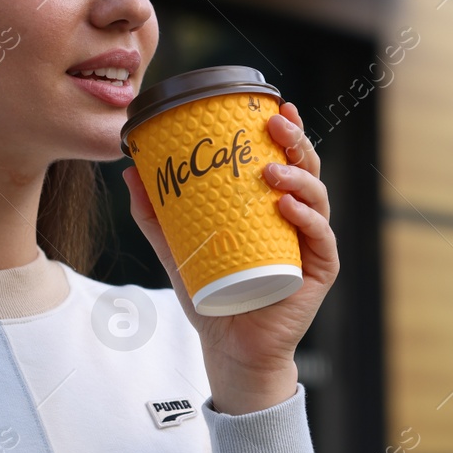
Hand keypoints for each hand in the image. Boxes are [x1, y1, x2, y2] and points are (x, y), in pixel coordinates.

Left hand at [122, 100, 337, 413]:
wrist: (230, 347)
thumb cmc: (212, 295)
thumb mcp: (176, 249)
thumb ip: (155, 214)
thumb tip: (131, 171)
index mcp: (272, 207)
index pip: (285, 159)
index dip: (287, 130)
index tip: (275, 105)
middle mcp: (298, 219)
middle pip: (306, 169)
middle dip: (295, 141)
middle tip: (274, 124)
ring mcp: (310, 244)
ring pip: (317, 198)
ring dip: (299, 177)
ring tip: (272, 171)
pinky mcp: (319, 271)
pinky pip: (320, 239)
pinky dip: (306, 220)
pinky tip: (287, 208)